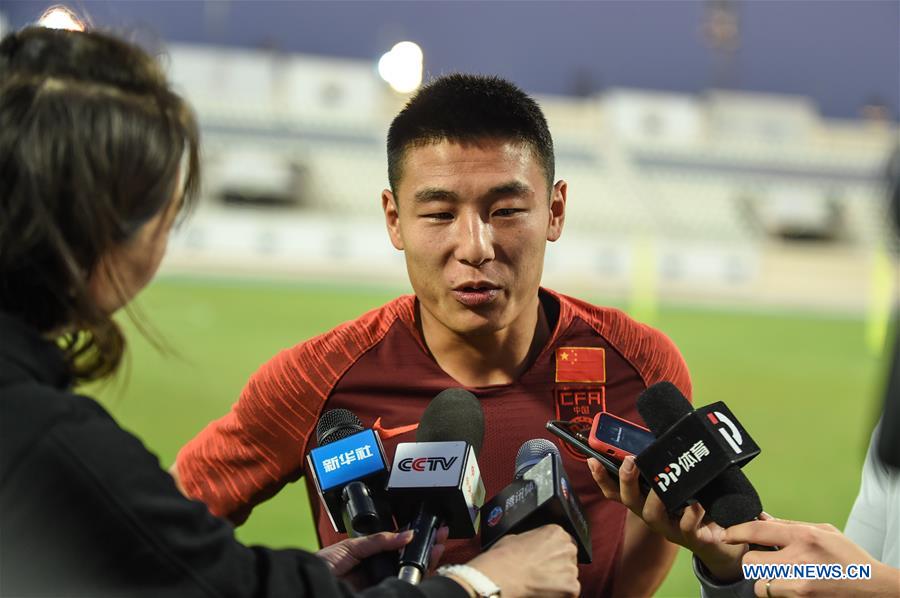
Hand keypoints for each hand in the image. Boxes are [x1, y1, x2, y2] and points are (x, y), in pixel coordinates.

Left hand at [317, 527, 448, 587]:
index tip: (429, 528)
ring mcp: (380, 585)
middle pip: (409, 561)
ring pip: (410, 575)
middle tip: (440, 535)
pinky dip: (416, 578)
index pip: (399, 548)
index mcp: (372, 558)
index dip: (415, 539)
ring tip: (437, 547)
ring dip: (426, 561)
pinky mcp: (381, 593)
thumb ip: (378, 541)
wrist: (310, 581)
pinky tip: (426, 567)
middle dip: (427, 548)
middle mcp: (378, 572)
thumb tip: (405, 534)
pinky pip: (401, 586)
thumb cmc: (322, 566)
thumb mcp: (351, 546)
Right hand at [462, 524, 579, 597]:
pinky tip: (544, 591)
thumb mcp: (517, 537)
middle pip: (569, 558)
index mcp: (555, 532)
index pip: (562, 543)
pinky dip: (559, 594)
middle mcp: (567, 547)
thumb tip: (531, 545)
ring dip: (559, 581)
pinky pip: (570, 592)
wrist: (503, 575)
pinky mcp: (571, 587)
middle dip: (558, 566)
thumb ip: (533, 540)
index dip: (552, 554)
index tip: (545, 561)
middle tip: (542, 573)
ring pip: (570, 576)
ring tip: (540, 583)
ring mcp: (571, 568)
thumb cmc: (505, 557)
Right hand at [587, 456, 746, 581]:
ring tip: (661, 483)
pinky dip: (691, 514)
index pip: (615, 490)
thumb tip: (658, 435)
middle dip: (626, 479)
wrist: (722, 537)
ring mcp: (669, 527)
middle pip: (628, 500)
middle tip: (629, 461)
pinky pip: (687, 527)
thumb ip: (664, 465)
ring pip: (652, 515)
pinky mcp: (691, 537)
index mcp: (645, 500)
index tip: (592, 459)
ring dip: (654, 497)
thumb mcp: (677, 482)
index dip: (601, 476)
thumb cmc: (696, 502)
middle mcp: (651, 514)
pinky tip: (697, 503)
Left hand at [725, 518, 899, 596]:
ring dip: (763, 580)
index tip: (726, 534)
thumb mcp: (824, 531)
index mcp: (804, 537)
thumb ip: (790, 525)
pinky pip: (773, 595)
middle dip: (752, 560)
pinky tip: (790, 585)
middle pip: (750, 561)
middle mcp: (799, 560)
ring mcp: (799, 584)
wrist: (874, 590)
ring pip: (759, 584)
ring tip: (780, 574)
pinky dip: (776, 591)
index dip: (736, 531)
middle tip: (762, 558)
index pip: (757, 531)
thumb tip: (761, 518)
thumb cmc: (849, 558)